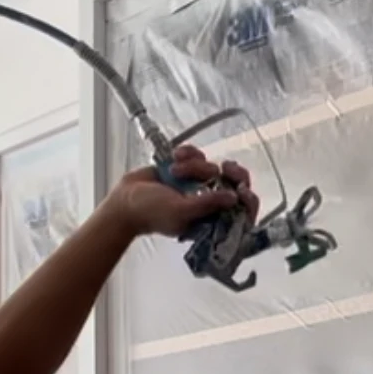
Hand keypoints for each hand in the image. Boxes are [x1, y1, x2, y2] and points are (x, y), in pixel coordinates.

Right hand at [108, 145, 258, 240]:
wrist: (125, 199)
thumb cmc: (151, 212)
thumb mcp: (180, 211)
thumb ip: (207, 204)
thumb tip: (233, 197)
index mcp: (211, 220)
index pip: (240, 212)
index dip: (247, 200)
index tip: (241, 189)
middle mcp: (209, 202)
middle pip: (234, 184)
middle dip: (230, 174)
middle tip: (226, 167)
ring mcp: (198, 184)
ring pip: (213, 167)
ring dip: (195, 165)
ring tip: (175, 172)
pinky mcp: (188, 169)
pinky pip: (198, 155)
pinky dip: (187, 153)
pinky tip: (175, 155)